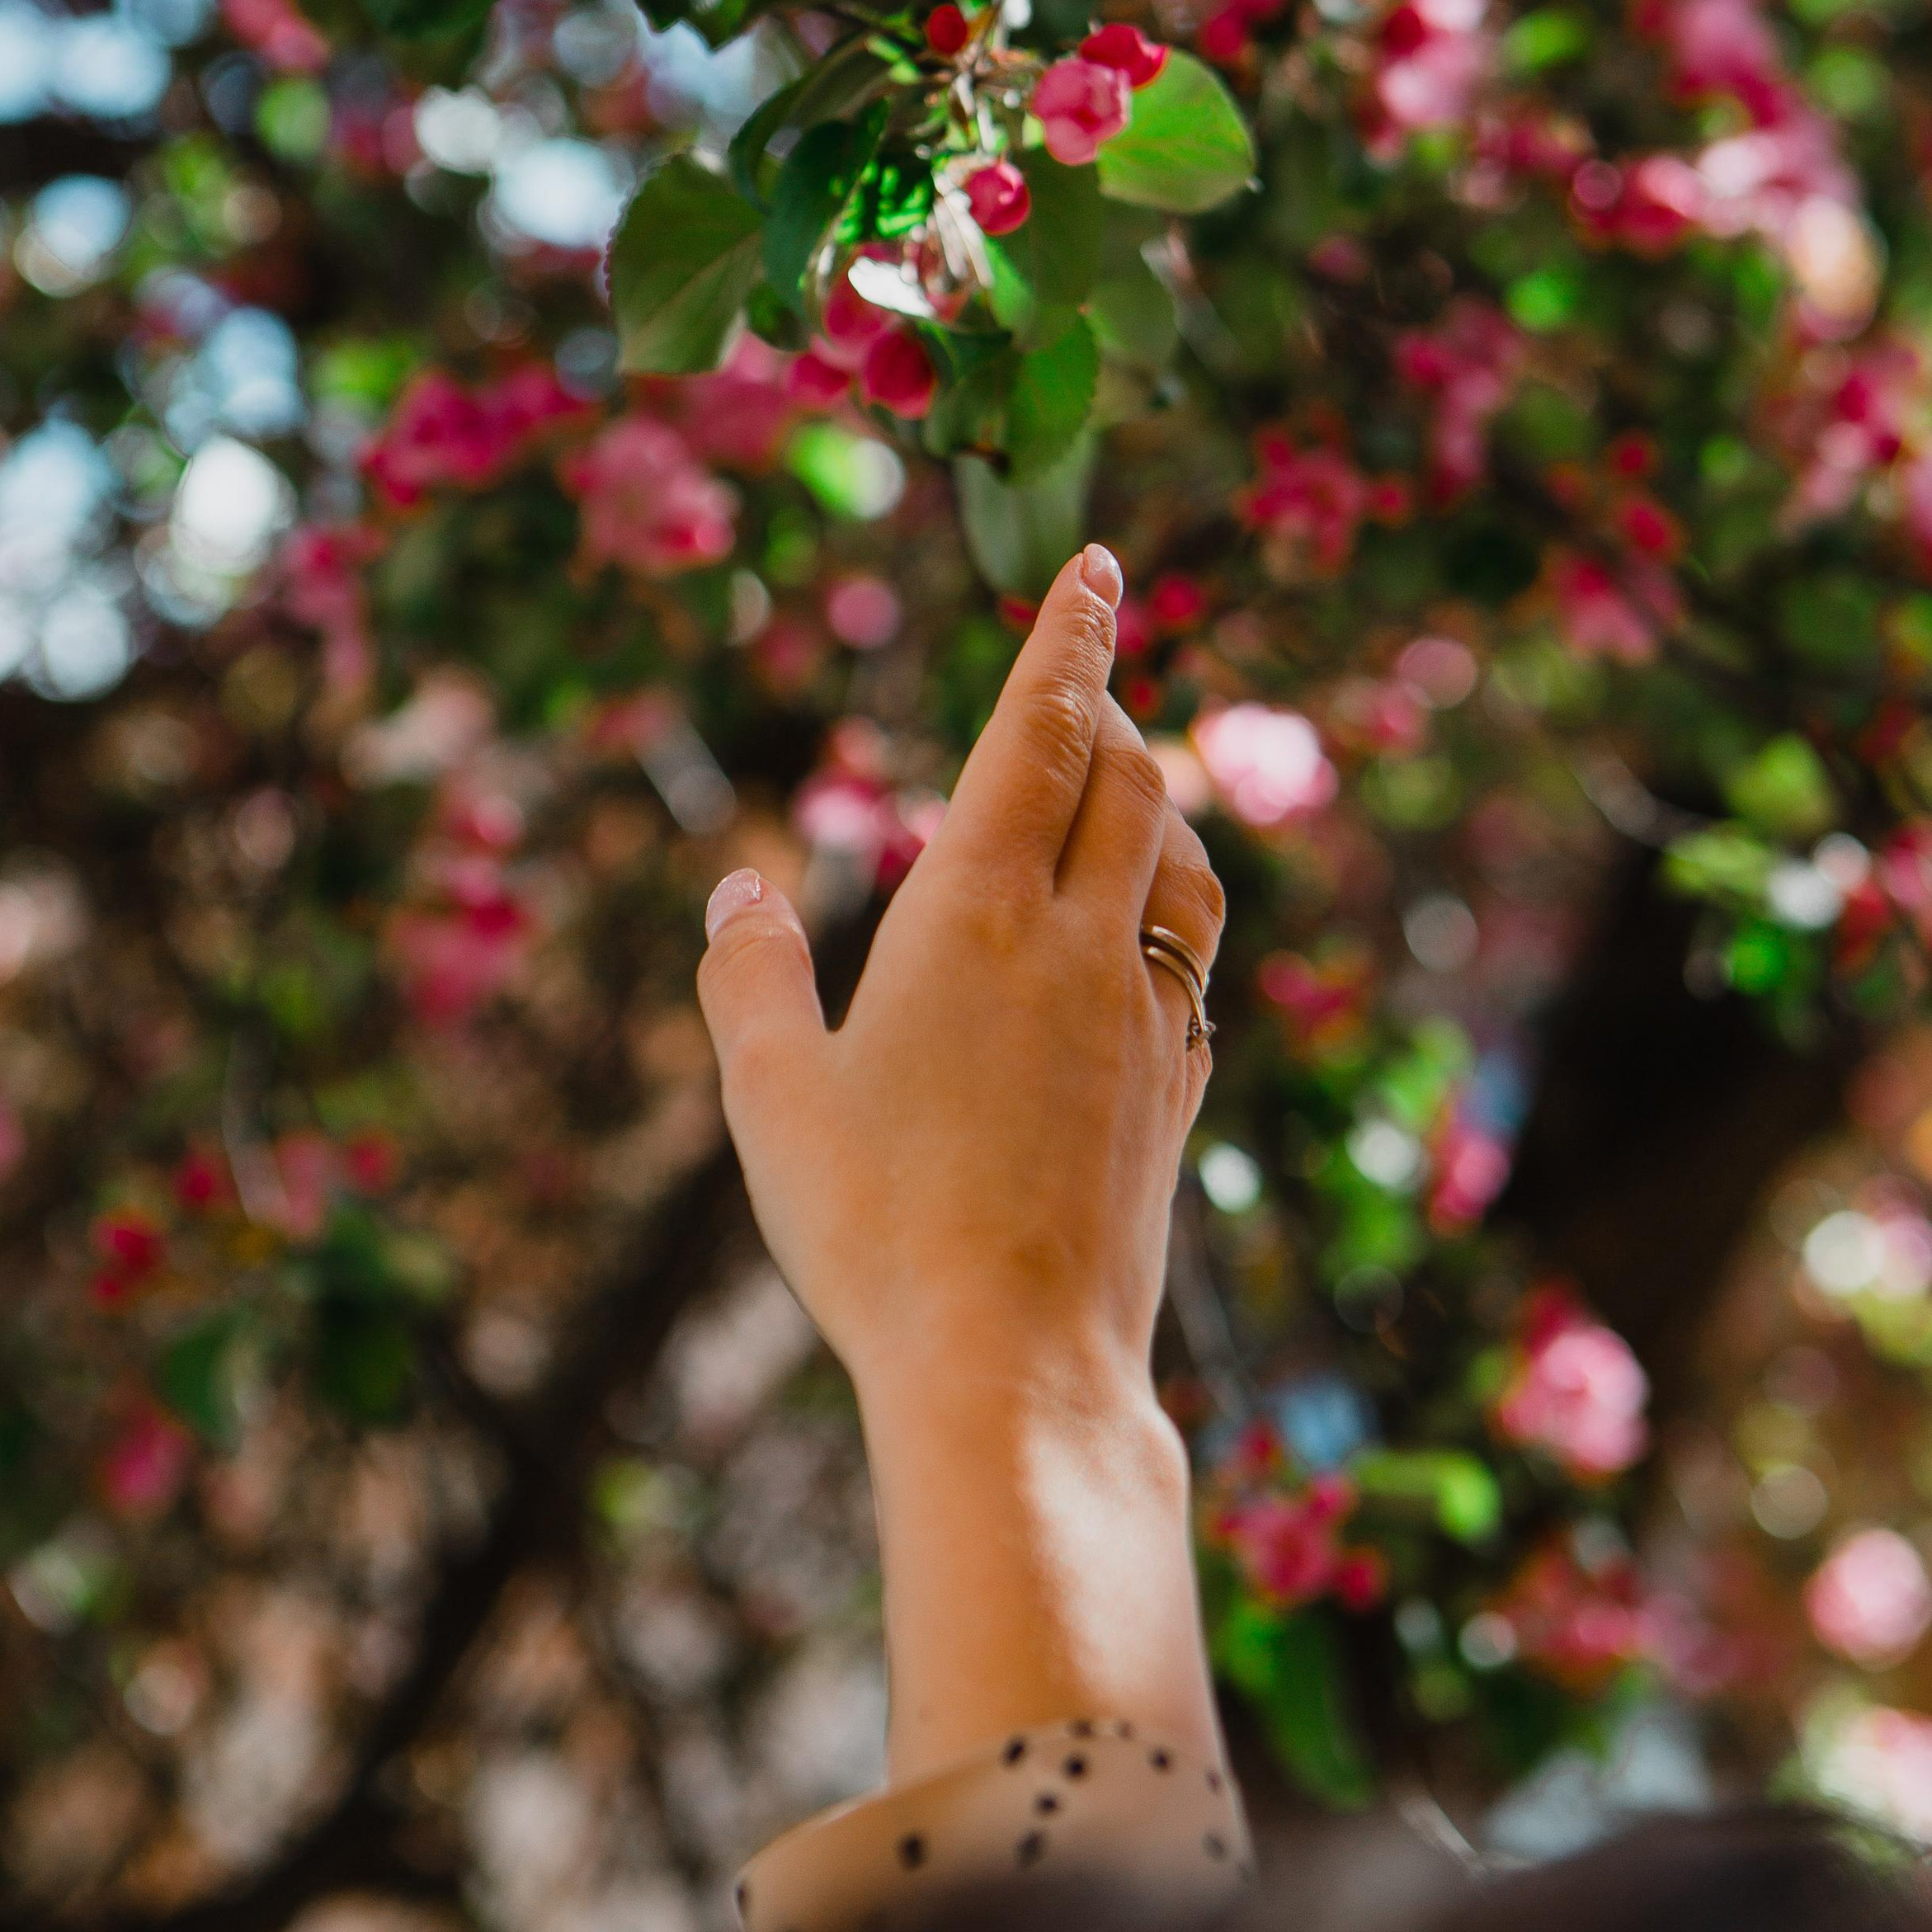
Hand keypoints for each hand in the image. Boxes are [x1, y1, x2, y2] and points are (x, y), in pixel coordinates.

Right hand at [696, 543, 1223, 1424]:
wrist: (1017, 1369)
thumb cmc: (873, 1233)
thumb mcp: (772, 1098)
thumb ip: (749, 977)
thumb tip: (735, 890)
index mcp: (978, 914)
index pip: (1043, 728)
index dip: (1071, 634)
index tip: (1092, 562)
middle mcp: (1081, 944)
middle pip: (1130, 774)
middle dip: (1108, 706)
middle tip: (1079, 682)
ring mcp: (1145, 1017)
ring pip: (1183, 857)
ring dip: (1157, 798)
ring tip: (1120, 785)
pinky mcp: (1177, 1089)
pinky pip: (1196, 955)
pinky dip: (1176, 900)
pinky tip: (1143, 930)